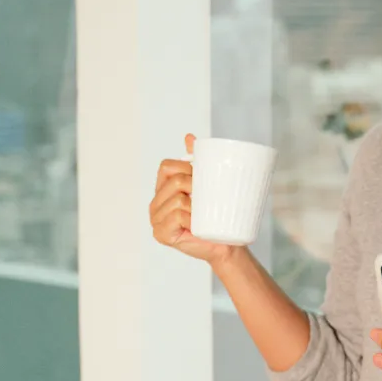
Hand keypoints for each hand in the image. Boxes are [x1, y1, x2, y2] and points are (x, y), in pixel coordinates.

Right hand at [149, 134, 240, 267]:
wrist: (226, 244)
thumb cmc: (217, 216)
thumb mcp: (207, 186)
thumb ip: (196, 162)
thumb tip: (189, 137)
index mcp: (162, 190)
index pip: (166, 166)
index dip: (186, 167)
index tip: (202, 177)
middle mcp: (155, 204)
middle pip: (175, 182)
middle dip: (196, 186)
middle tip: (209, 199)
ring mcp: (156, 220)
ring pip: (178, 199)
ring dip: (196, 206)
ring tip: (204, 216)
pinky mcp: (161, 234)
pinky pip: (177, 216)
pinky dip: (191, 219)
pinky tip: (197, 226)